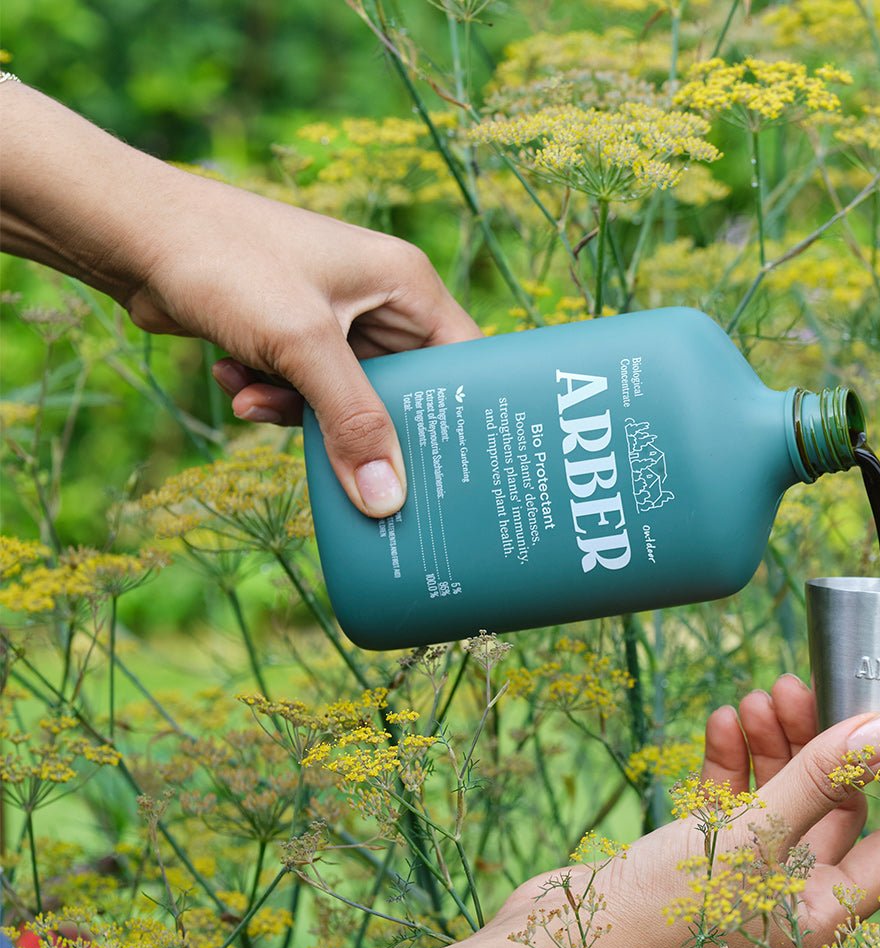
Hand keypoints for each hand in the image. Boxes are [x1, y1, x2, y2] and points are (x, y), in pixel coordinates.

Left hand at [128, 181, 480, 517]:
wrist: (130, 232)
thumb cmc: (227, 261)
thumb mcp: (300, 346)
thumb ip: (351, 423)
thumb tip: (388, 500)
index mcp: (406, 285)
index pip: (464, 363)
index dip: (464, 417)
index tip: (454, 472)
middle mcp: (380, 301)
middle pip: (404, 393)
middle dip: (366, 428)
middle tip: (356, 474)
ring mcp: (336, 319)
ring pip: (349, 401)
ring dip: (305, 415)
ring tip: (257, 400)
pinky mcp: (294, 336)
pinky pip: (307, 391)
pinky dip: (275, 397)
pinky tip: (237, 383)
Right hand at [491, 674, 879, 947]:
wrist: (560, 946)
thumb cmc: (664, 911)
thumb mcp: (753, 834)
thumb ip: (821, 776)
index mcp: (830, 913)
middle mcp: (799, 899)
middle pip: (839, 805)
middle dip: (829, 741)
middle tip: (812, 682)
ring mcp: (752, 878)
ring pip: (787, 795)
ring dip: (778, 742)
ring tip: (762, 693)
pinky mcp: (707, 859)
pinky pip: (738, 801)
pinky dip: (736, 761)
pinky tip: (725, 722)